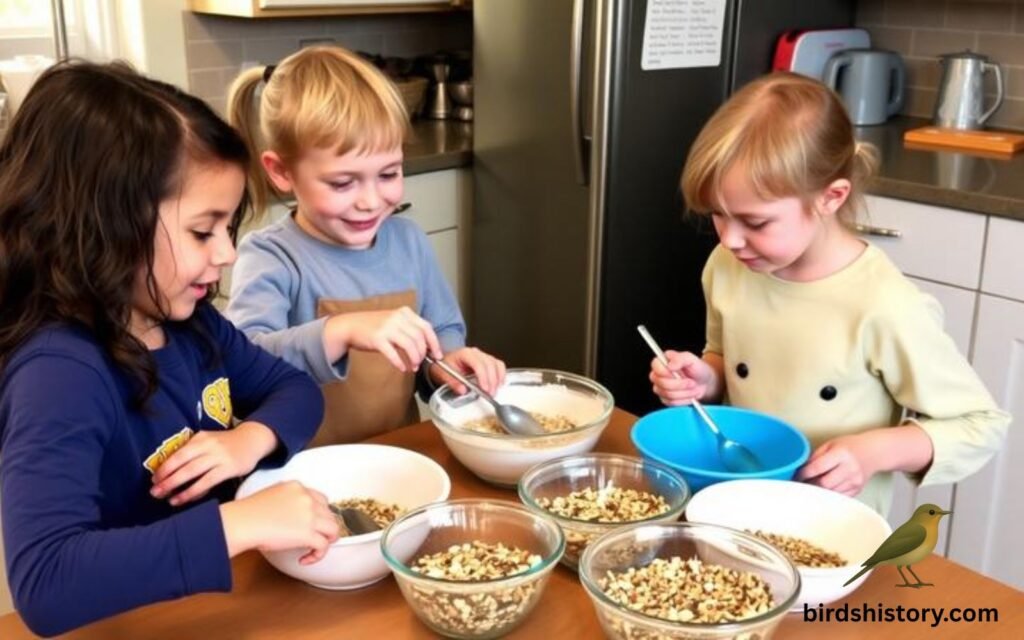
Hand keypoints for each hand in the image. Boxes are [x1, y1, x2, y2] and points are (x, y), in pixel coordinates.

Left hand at [150, 422, 277, 505]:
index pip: (177, 454)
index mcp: (200, 438)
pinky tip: (184, 499)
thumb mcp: (209, 442)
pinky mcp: (229, 467)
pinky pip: (207, 481)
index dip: (164, 468)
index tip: (154, 480)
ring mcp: (219, 456)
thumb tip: (171, 473)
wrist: (253, 439)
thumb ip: (193, 453)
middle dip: (166, 479)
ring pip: (192, 472)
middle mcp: (208, 445)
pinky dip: (194, 491)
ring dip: (177, 486)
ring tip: (167, 499)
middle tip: (154, 492)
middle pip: (182, 463)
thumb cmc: (227, 444)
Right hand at [220, 480, 339, 564]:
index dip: (320, 513)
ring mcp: (309, 515)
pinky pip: (323, 546)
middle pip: (329, 513)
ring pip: (333, 528)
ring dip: (327, 540)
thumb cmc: (248, 514)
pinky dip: (317, 555)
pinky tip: (305, 558)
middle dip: (324, 527)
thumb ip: (287, 500)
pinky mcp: (308, 533)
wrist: (242, 523)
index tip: (314, 523)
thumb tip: (292, 516)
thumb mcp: (271, 496)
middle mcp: (306, 498)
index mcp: (296, 487)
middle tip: (316, 537)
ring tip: (316, 548)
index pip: (320, 499)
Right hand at [325, 306, 442, 371]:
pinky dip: (400, 363)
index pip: (426, 327)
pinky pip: (394, 354)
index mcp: (405, 312)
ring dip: (414, 359)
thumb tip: (428, 347)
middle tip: (420, 363)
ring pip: (409, 346)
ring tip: (412, 367)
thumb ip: (410, 330)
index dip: (434, 343)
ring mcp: (387, 327)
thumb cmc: (375, 326)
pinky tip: (402, 368)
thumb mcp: (395, 321)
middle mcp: (397, 318)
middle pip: (419, 338)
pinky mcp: (377, 339)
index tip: (437, 355)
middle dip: (422, 354)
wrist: (351, 325)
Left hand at [430, 347, 506, 395]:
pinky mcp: (487, 361)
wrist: (444, 362)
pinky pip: (499, 365)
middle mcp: (475, 353)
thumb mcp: (442, 374)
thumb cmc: (444, 366)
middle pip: (490, 364)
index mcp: (465, 353)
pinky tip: (499, 384)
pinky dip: (501, 375)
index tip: (484, 389)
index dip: (483, 377)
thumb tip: (463, 390)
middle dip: (492, 381)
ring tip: (494, 391)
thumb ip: (452, 382)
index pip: (478, 364)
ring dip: (498, 379)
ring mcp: (483, 356)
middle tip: (490, 394)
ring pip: (496, 364)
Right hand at [648, 350, 715, 405]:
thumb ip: (680, 359)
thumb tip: (669, 365)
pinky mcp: (665, 399)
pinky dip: (684, 399)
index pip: (655, 367)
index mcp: (662, 361)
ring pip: (667, 394)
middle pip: (661, 383)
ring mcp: (660, 388)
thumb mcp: (692, 359)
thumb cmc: (697, 369)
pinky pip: (671, 402)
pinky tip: (690, 394)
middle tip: (691, 382)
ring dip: (684, 392)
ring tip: (693, 387)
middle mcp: (658, 375)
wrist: (705, 382)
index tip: (678, 372)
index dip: (666, 372)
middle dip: (680, 384)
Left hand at [796, 432, 881, 496]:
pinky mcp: (858, 489)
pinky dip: (829, 494)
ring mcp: (855, 480)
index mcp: (841, 453)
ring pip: (830, 492)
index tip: (795, 476)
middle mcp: (850, 468)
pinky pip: (839, 496)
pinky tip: (824, 489)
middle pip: (824, 483)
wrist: (873, 452)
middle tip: (801, 483)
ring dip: (818, 490)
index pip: (817, 467)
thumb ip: (816, 456)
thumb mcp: (830, 444)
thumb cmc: (848, 446)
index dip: (803, 474)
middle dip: (810, 484)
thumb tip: (800, 470)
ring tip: (811, 485)